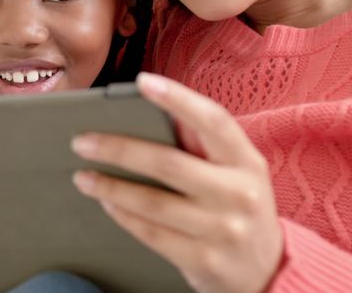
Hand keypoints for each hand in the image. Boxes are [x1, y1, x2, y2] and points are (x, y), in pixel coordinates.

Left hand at [71, 72, 282, 292]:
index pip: (214, 121)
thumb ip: (203, 144)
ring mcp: (223, 230)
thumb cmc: (240, 206)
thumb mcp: (237, 171)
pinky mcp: (204, 260)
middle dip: (119, 149)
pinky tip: (106, 204)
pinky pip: (152, 234)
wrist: (268, 270)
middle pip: (169, 164)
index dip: (179, 99)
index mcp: (247, 162)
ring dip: (111, 187)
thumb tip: (153, 110)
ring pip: (154, 202)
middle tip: (83, 141)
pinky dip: (124, 216)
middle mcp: (239, 194)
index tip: (142, 81)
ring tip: (83, 176)